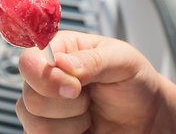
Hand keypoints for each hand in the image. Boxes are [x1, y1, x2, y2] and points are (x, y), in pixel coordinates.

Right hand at [15, 31, 175, 133]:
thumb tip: (62, 63)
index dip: (46, 77)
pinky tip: (84, 127)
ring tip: (90, 111)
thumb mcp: (123, 61)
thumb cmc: (134, 83)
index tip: (75, 87)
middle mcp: (47, 78)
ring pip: (34, 121)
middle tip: (91, 97)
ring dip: (71, 122)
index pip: (30, 60)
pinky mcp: (48, 131)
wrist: (146, 118)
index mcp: (62, 50)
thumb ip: (94, 60)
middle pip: (29, 95)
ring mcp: (45, 108)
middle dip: (67, 103)